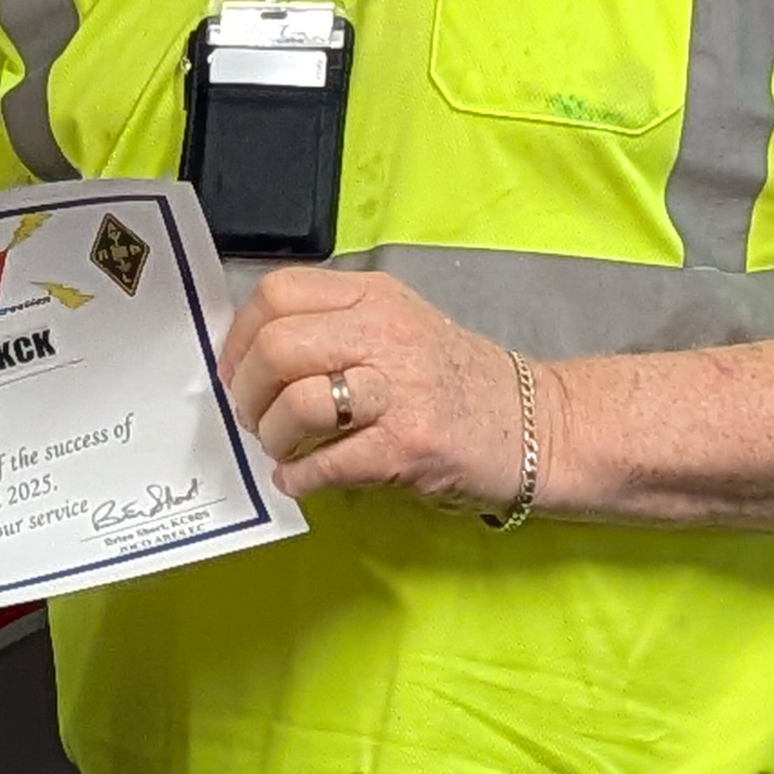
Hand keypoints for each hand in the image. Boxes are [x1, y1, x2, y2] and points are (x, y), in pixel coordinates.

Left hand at [218, 267, 556, 507]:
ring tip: (282, 449)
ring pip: (298, 402)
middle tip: (253, 417)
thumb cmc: (456, 379)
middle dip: (247, 391)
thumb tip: (252, 356)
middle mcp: (385, 333)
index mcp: (374, 296)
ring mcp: (399, 390)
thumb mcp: (399, 324)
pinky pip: (328, 463)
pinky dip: (300, 477)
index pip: (277, 294)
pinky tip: (301, 480)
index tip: (235, 371)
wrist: (537, 426)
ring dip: (273, 436)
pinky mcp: (410, 445)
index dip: (239, 337)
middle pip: (276, 346)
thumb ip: (334, 326)